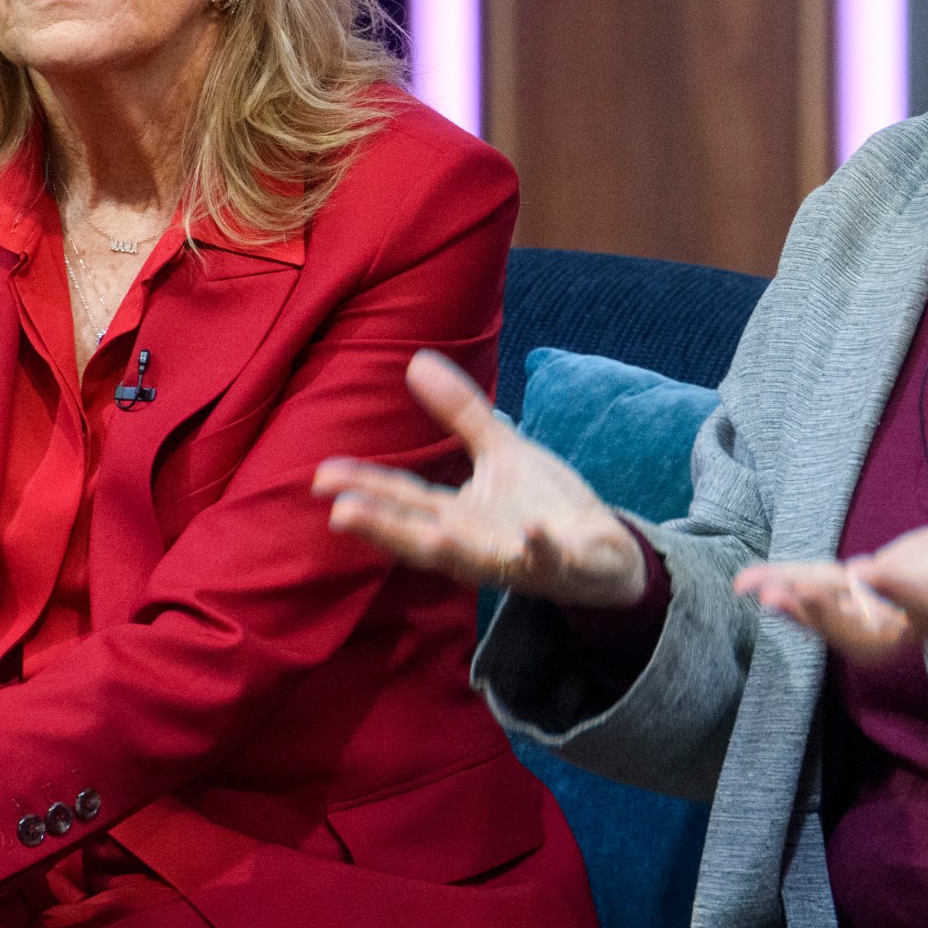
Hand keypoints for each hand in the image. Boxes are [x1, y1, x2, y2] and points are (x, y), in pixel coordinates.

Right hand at [314, 350, 647, 608]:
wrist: (607, 553)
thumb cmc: (542, 504)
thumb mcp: (500, 451)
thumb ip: (460, 413)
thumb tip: (416, 361)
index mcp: (459, 517)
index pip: (404, 501)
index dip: (364, 488)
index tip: (320, 477)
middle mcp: (478, 545)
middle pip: (422, 537)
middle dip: (385, 527)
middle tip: (340, 514)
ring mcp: (518, 560)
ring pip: (477, 561)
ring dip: (453, 549)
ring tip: (432, 534)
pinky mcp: (562, 566)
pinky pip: (549, 559)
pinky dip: (540, 547)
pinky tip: (533, 532)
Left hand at [734, 469, 927, 662]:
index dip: (901, 593)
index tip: (869, 572)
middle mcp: (917, 617)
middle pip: (870, 634)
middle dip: (827, 619)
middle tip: (788, 598)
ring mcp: (886, 609)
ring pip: (837, 618)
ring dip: (797, 606)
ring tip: (754, 589)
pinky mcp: (865, 592)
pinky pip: (822, 594)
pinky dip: (788, 586)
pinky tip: (748, 581)